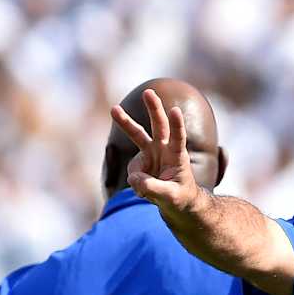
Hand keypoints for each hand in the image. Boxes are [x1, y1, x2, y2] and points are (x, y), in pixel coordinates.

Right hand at [117, 89, 202, 216]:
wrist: (175, 202)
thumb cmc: (180, 198)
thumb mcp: (170, 197)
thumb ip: (153, 188)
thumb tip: (133, 178)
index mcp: (177, 156)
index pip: (178, 138)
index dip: (177, 125)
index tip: (175, 110)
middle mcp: (164, 150)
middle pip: (159, 125)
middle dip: (154, 108)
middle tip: (148, 92)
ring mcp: (151, 154)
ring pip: (137, 135)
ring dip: (125, 121)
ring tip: (113, 108)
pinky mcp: (140, 162)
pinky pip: (132, 171)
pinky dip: (136, 182)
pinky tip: (145, 190)